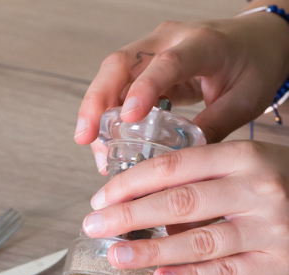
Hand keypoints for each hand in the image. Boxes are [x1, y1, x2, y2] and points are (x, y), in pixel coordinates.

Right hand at [74, 12, 288, 169]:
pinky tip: (106, 146)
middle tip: (85, 137)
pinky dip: (108, 117)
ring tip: (96, 153)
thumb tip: (181, 165)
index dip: (144, 89)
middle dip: (97, 100)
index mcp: (202, 44)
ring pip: (111, 76)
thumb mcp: (243, 101)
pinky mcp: (144, 67)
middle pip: (120, 63)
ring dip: (97, 114)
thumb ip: (213, 128)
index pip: (167, 64)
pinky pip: (118, 88)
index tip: (128, 118)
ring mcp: (152, 51)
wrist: (257, 41)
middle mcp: (169, 41)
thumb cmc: (254, 66)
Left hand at [82, 141, 288, 274]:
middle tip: (94, 225)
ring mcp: (266, 229)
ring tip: (117, 255)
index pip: (174, 167)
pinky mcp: (273, 263)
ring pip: (197, 243)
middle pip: (179, 203)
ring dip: (150, 251)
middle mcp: (256, 190)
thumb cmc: (285, 182)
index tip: (102, 196)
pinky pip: (223, 273)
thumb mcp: (252, 162)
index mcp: (245, 157)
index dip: (131, 183)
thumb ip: (207, 175)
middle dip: (128, 216)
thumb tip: (145, 197)